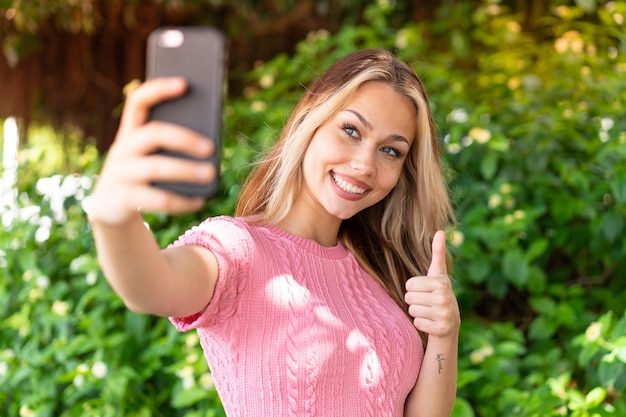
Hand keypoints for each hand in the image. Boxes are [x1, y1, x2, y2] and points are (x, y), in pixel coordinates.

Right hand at [89, 77, 216, 224]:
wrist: (110, 210)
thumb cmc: (143, 177)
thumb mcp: (151, 157)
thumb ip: (171, 146)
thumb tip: (211, 143)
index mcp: (131, 132)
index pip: (138, 102)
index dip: (159, 90)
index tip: (184, 83)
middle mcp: (122, 149)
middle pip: (153, 134)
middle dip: (184, 138)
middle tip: (211, 147)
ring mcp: (120, 174)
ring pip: (155, 167)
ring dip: (186, 170)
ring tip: (211, 174)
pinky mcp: (122, 199)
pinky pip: (157, 200)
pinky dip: (182, 201)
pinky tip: (200, 202)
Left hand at [404, 231, 459, 338]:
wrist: (450, 321)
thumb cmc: (438, 292)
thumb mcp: (438, 273)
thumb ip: (438, 252)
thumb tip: (440, 231)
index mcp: (442, 282)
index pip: (409, 284)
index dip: (414, 287)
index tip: (425, 289)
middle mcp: (445, 298)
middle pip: (409, 297)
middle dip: (415, 300)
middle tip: (427, 302)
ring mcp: (444, 314)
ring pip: (412, 310)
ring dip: (418, 311)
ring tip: (429, 311)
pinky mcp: (441, 329)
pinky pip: (417, 323)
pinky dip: (422, 323)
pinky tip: (432, 321)